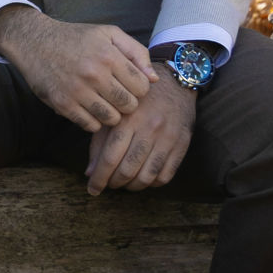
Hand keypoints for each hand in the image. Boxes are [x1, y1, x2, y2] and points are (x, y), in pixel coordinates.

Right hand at [0, 5, 156, 132]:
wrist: (34, 41)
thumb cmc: (75, 37)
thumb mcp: (108, 33)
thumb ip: (136, 52)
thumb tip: (154, 79)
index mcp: (108, 55)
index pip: (142, 88)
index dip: (139, 88)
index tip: (129, 84)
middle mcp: (94, 74)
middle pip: (129, 106)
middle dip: (127, 103)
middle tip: (117, 95)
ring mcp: (77, 91)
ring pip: (112, 119)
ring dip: (111, 114)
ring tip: (104, 102)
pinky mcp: (62, 104)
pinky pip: (90, 126)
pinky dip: (93, 120)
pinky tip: (89, 107)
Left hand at [85, 65, 194, 194]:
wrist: (173, 83)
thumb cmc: (137, 99)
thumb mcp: (114, 113)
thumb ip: (100, 141)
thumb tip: (90, 173)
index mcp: (128, 119)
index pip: (110, 158)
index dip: (99, 178)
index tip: (92, 189)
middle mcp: (149, 129)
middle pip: (128, 170)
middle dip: (114, 183)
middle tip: (108, 185)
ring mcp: (168, 138)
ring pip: (147, 176)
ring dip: (132, 186)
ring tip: (124, 183)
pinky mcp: (182, 144)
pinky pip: (165, 175)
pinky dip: (152, 183)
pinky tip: (143, 179)